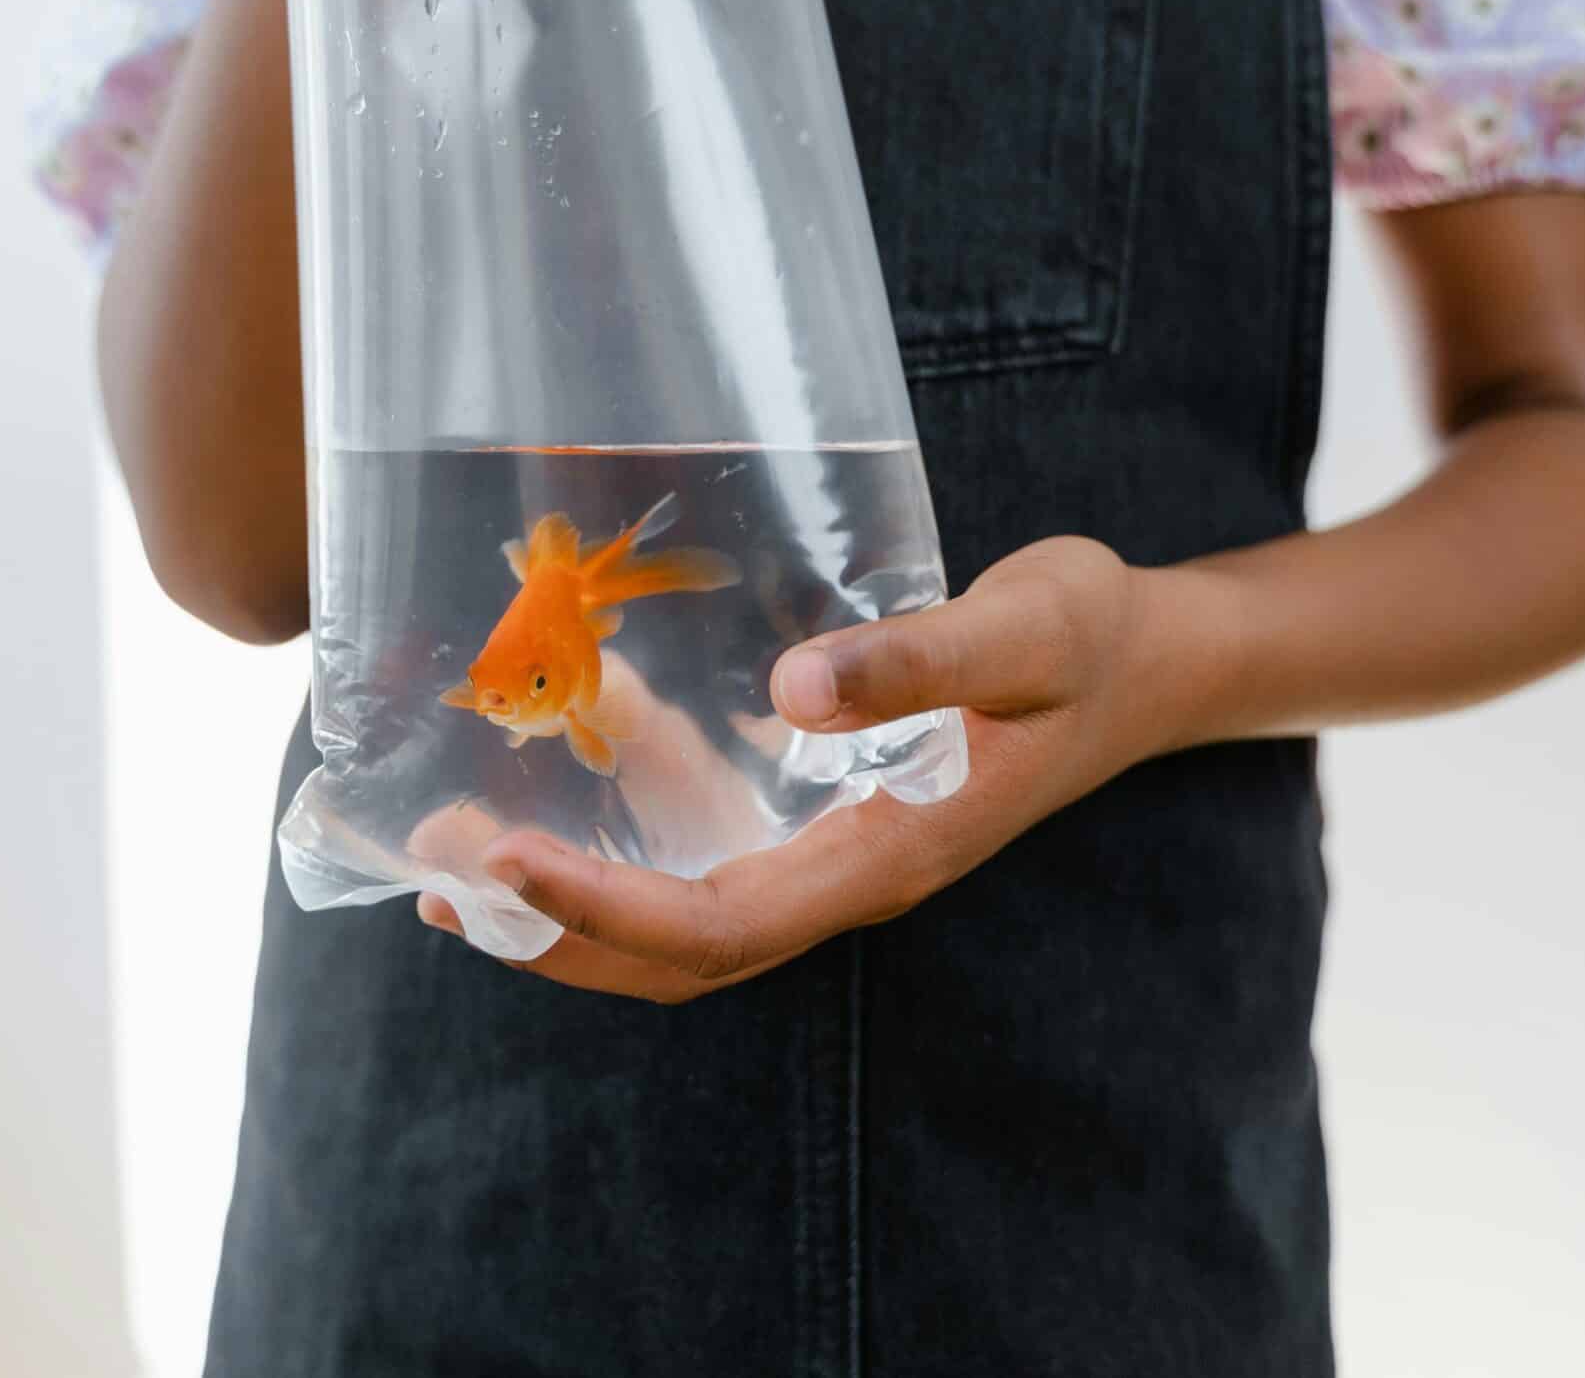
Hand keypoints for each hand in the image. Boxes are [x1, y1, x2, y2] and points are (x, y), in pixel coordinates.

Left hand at [419, 537, 1196, 1000]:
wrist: (1148, 662)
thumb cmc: (1091, 641)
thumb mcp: (1028, 630)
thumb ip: (921, 656)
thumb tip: (794, 689)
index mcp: (886, 855)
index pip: (719, 926)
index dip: (603, 914)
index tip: (505, 866)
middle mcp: (845, 873)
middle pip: (676, 954)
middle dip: (551, 933)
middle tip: (436, 875)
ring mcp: (832, 850)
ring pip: (679, 910)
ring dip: (567, 894)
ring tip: (453, 843)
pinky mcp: (823, 809)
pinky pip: (707, 837)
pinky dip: (627, 814)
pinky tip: (578, 734)